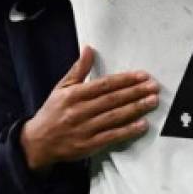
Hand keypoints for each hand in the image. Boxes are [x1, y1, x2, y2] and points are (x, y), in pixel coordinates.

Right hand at [20, 45, 158, 171]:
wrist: (38, 142)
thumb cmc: (52, 112)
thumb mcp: (61, 88)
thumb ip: (78, 70)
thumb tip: (88, 48)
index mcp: (74, 95)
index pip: (104, 85)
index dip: (124, 80)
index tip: (142, 75)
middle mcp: (80, 111)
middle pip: (112, 100)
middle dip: (135, 92)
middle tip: (154, 87)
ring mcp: (85, 129)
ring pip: (114, 117)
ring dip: (136, 108)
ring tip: (152, 101)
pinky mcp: (89, 145)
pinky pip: (111, 136)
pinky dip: (127, 130)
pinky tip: (142, 124)